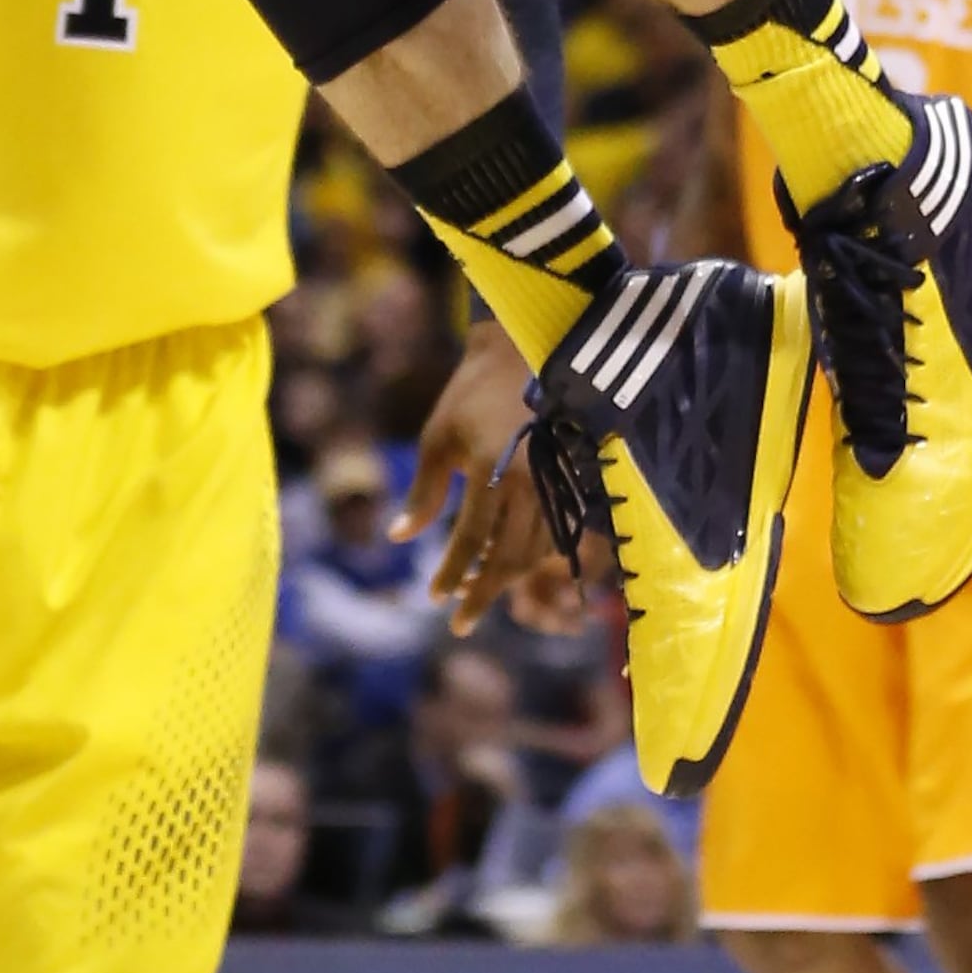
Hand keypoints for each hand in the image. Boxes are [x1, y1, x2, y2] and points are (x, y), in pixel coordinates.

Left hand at [392, 319, 581, 634]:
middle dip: (482, 594)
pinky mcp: (571, 477)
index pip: (472, 542)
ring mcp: (556, 480)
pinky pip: (558, 533)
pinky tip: (512, 562)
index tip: (434, 598)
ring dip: (508, 579)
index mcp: (492, 470)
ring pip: (537, 551)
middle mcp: (530, 481)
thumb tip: (400, 539)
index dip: (452, 574)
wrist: (521, 350)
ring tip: (477, 590)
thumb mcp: (436, 438)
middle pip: (509, 559)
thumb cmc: (468, 393)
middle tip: (459, 622)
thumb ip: (423, 493)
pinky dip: (536, 557)